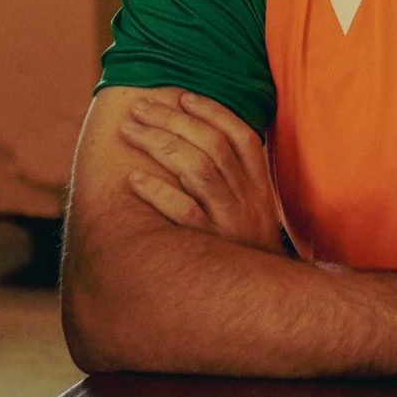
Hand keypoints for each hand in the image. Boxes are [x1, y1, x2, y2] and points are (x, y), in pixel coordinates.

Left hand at [121, 91, 285, 254]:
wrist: (266, 299)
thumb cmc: (247, 248)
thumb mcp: (255, 210)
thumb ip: (238, 177)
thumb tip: (201, 139)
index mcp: (260, 185)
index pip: (241, 135)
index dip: (213, 112)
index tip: (183, 96)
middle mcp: (248, 198)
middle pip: (212, 145)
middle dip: (173, 120)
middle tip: (141, 107)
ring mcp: (231, 221)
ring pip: (197, 169)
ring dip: (160, 144)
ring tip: (131, 130)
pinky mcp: (211, 245)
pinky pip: (184, 213)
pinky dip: (158, 192)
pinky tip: (133, 178)